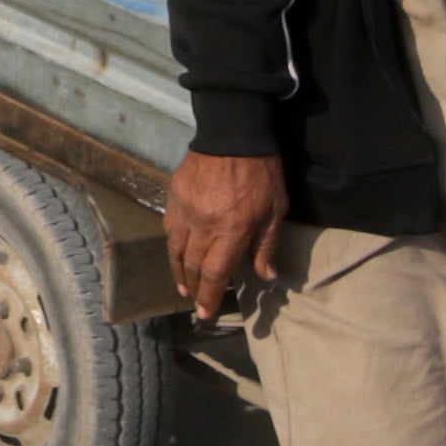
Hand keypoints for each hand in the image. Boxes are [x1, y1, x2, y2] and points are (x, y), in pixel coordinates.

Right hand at [168, 150, 287, 320]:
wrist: (234, 132)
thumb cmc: (262, 173)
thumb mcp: (276, 210)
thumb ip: (267, 245)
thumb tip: (266, 276)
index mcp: (231, 232)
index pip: (214, 274)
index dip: (209, 296)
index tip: (205, 313)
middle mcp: (203, 226)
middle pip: (192, 266)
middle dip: (193, 288)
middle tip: (195, 302)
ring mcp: (185, 210)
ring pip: (175, 249)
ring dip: (178, 271)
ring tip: (183, 285)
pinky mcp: (174, 195)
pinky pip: (169, 226)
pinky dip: (172, 244)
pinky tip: (176, 249)